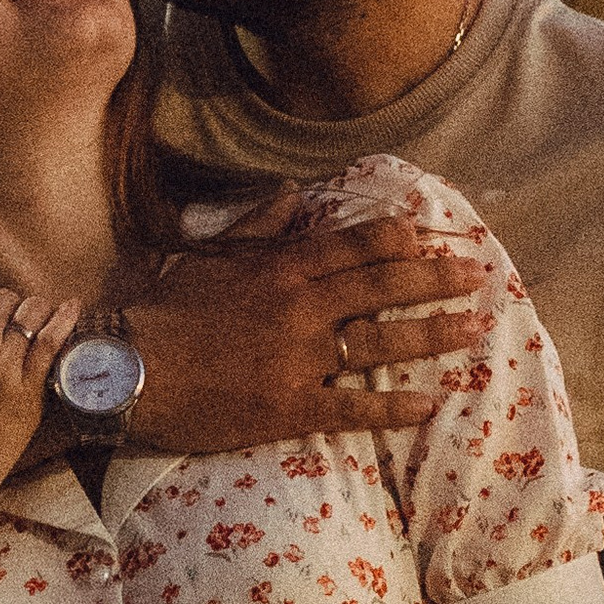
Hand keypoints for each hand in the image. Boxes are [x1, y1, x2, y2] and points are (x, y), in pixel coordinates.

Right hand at [124, 205, 491, 450]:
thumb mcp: (204, 255)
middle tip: (479, 274)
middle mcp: (300, 307)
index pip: (354, 245)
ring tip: (474, 329)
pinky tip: (430, 403)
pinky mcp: (290, 408)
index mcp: (279, 267)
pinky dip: (394, 407)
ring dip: (433, 335)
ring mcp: (299, 359)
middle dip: (437, 280)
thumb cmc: (157, 311)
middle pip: (383, 288)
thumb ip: (254, 227)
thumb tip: (291, 195)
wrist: (124, 371)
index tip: (431, 236)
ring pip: (381, 343)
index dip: (398, 239)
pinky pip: (355, 407)